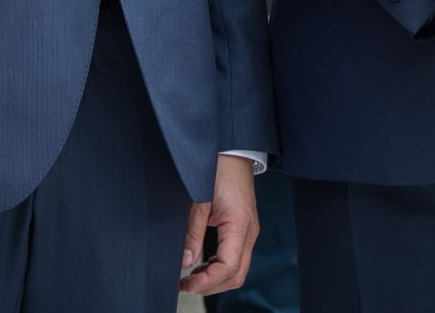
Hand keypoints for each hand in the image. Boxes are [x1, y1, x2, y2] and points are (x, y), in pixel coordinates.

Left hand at [180, 155, 258, 294]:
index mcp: (240, 224)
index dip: (207, 281)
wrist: (232, 148)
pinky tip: (202, 265)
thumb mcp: (199, 200)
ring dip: (216, 278)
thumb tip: (185, 262)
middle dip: (212, 286)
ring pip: (238, 269)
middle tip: (185, 286)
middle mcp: (250, 231)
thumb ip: (192, 233)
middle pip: (237, 274)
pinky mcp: (244, 227)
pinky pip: (236, 256)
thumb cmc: (217, 167)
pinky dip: (220, 267)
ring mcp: (249, 230)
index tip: (186, 284)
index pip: (228, 267)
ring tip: (190, 278)